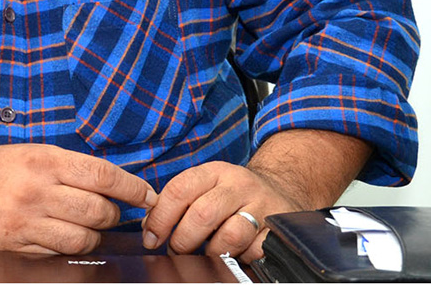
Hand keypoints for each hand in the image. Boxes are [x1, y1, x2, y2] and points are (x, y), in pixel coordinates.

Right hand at [0, 143, 157, 253]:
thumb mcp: (31, 153)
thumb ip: (69, 167)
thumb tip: (115, 184)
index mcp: (43, 159)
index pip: (102, 175)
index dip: (132, 187)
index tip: (147, 195)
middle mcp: (35, 189)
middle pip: (98, 210)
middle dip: (113, 214)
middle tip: (109, 212)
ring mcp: (24, 221)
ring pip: (82, 238)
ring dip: (93, 235)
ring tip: (85, 226)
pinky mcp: (14, 247)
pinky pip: (57, 254)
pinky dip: (67, 248)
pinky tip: (61, 236)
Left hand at [141, 161, 301, 261]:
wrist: (281, 189)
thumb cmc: (233, 193)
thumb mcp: (207, 185)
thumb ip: (179, 202)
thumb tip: (149, 226)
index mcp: (215, 172)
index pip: (179, 190)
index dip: (160, 217)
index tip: (151, 237)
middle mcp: (238, 185)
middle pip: (202, 214)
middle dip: (183, 239)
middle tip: (177, 250)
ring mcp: (261, 206)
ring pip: (230, 236)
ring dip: (212, 252)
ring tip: (206, 255)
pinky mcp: (277, 228)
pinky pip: (255, 250)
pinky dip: (241, 257)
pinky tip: (235, 254)